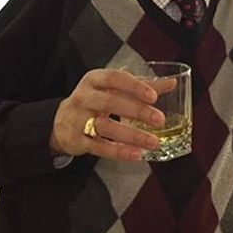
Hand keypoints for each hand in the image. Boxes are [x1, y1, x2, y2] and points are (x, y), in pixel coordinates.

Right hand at [49, 69, 168, 160]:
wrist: (60, 122)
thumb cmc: (95, 100)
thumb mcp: (113, 89)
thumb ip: (141, 86)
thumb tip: (172, 82)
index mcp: (94, 80)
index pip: (114, 78)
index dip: (134, 86)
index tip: (153, 96)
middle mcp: (84, 97)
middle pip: (110, 102)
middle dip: (136, 111)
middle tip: (159, 119)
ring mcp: (79, 120)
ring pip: (105, 127)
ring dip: (131, 135)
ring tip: (153, 142)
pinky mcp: (78, 140)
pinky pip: (99, 147)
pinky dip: (118, 151)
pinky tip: (136, 154)